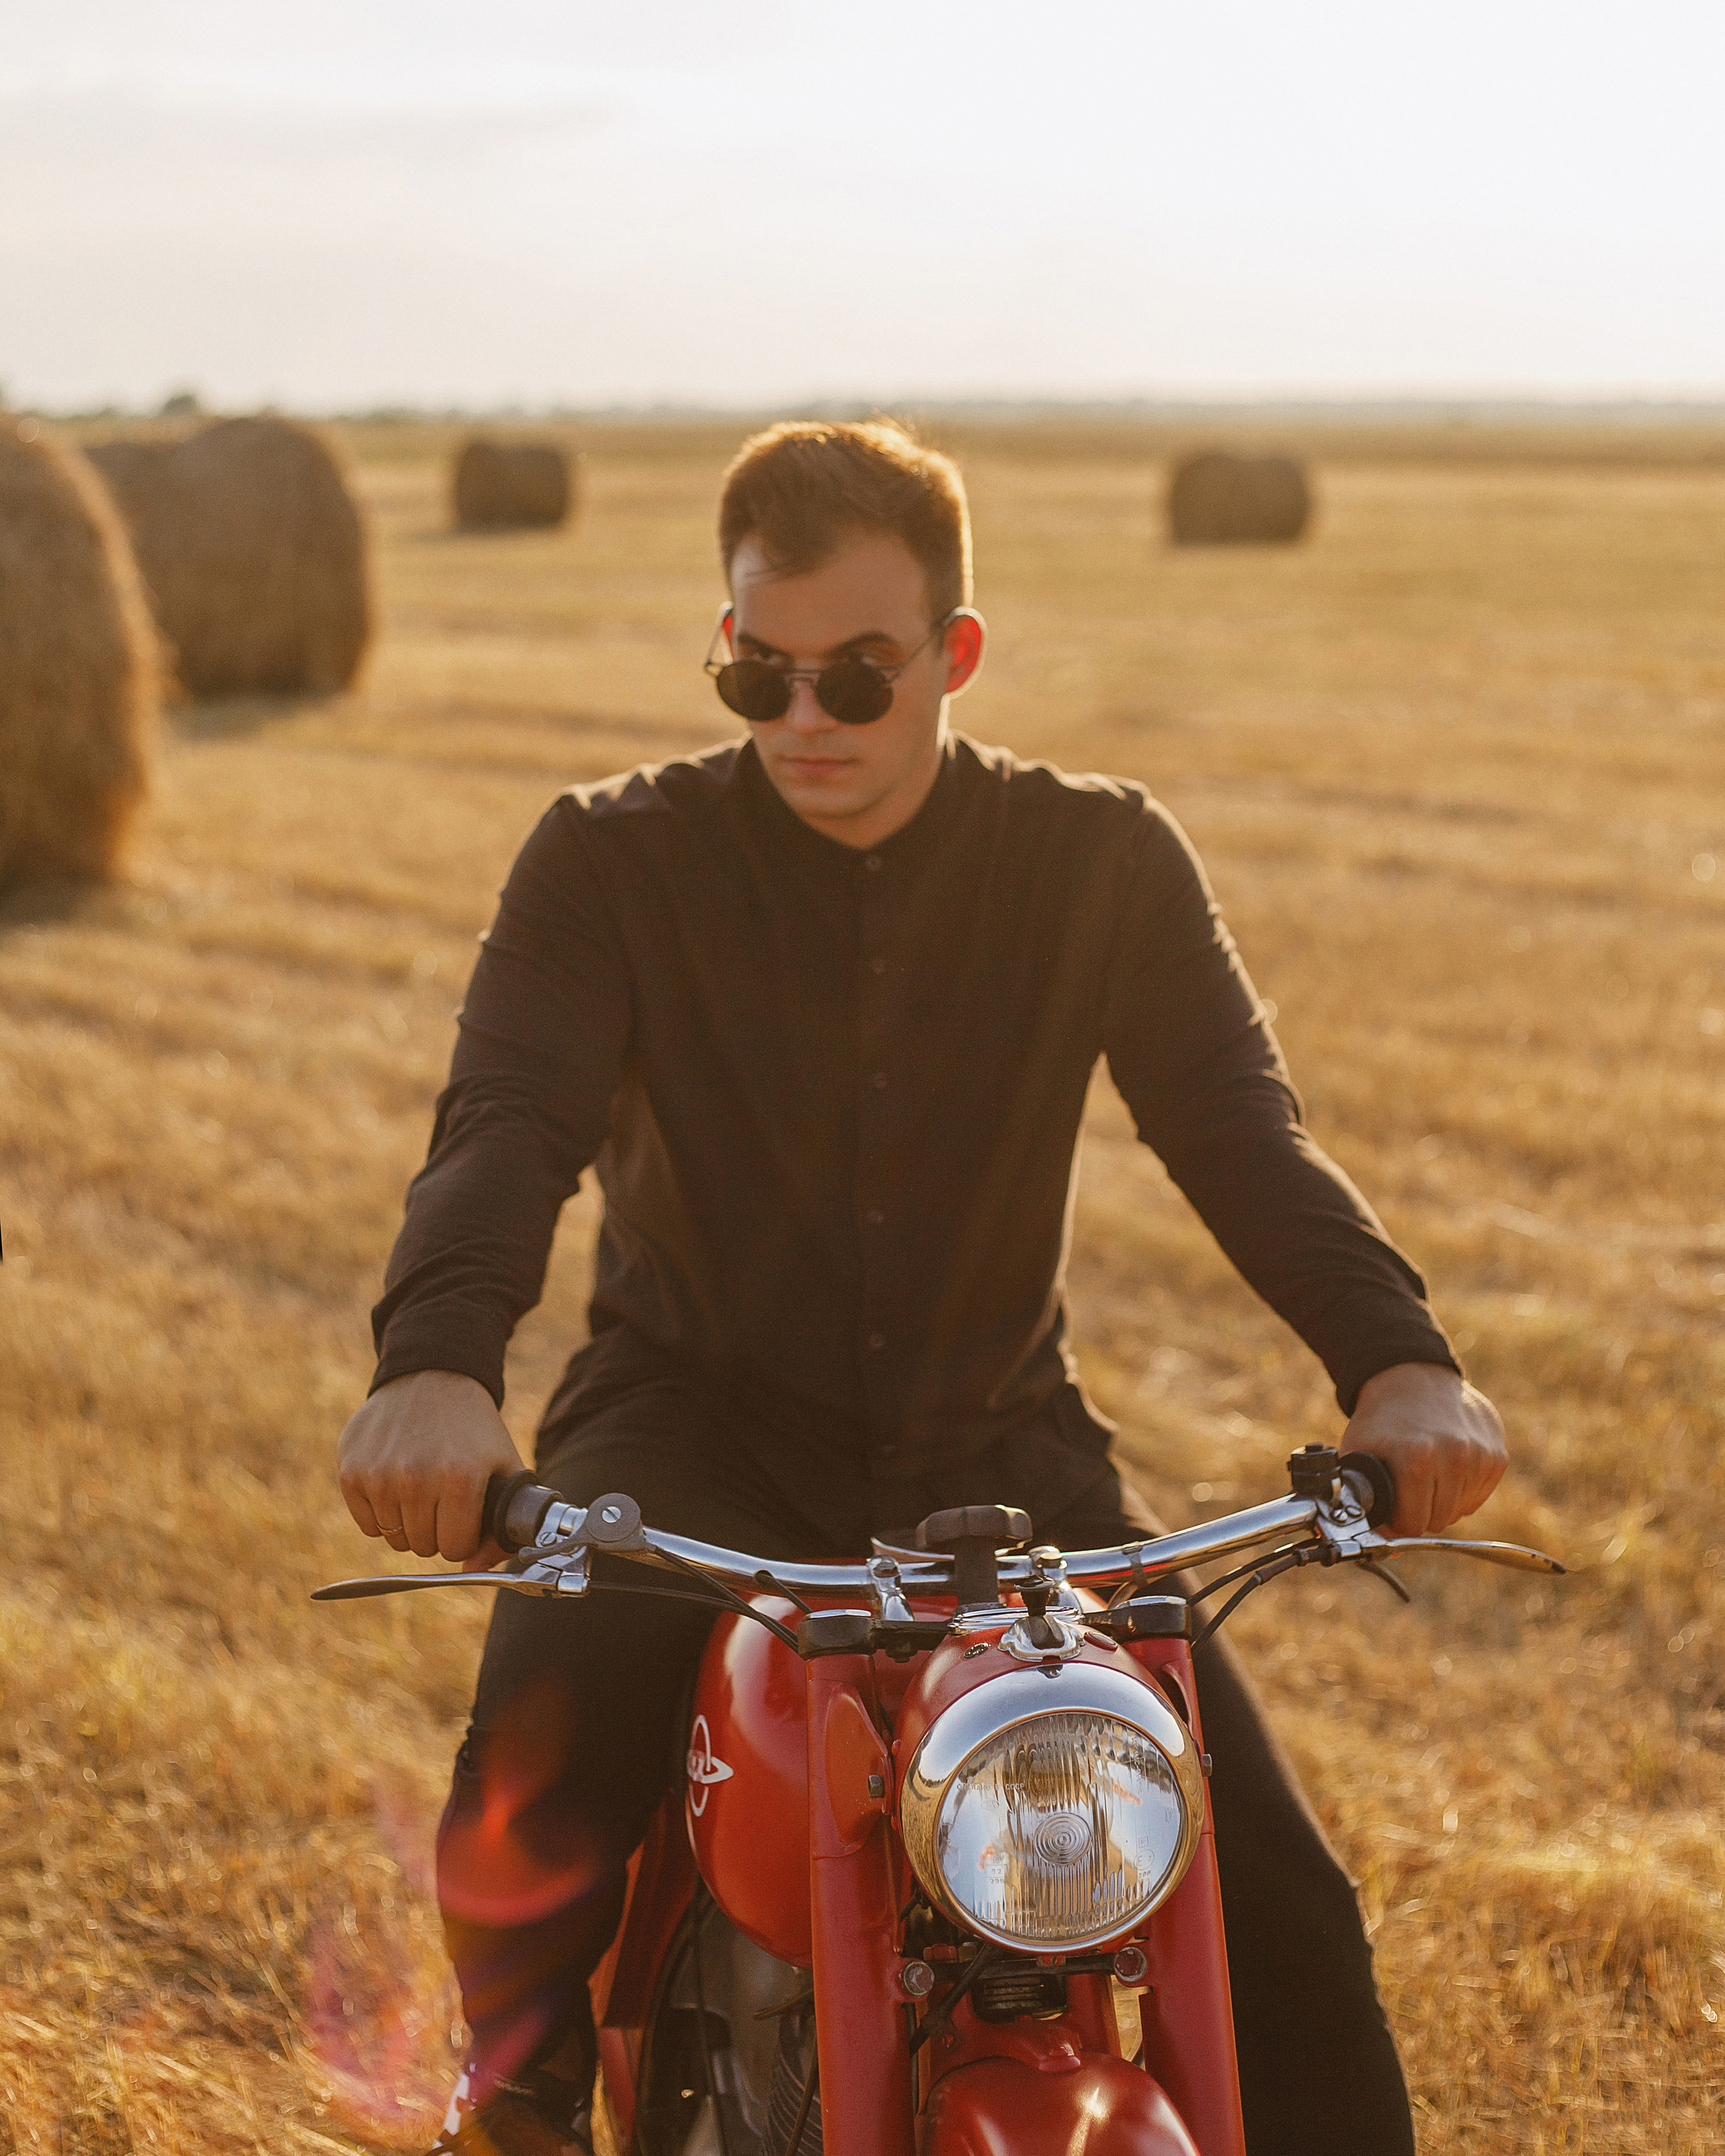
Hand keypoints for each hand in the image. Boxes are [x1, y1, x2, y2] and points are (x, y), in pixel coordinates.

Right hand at [337, 1368, 524, 1569]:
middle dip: (437, 1531)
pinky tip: (396, 1481)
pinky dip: (382, 1513)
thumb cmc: (473, 1430)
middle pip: (424, 1547)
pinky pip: (367, 1525)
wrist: (431, 1379)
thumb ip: (500, 1527)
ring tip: (421, 1486)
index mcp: (459, 1477)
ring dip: (409, 1522)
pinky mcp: (351, 1471)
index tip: (464, 1516)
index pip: (455, 1549)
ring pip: (394, 1539)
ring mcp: (379, 1475)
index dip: (463, 1536)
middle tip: (443, 1498)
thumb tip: (474, 1572)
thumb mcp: (504, 1467)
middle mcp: (416, 1477)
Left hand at [1342, 1361, 1506, 1536]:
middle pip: (1438, 1522)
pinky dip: (1461, 1490)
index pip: (1413, 1525)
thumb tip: (1385, 1553)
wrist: (1412, 1377)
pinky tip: (1446, 1465)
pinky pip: (1477, 1497)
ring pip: (1459, 1512)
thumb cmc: (1380, 1422)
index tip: (1390, 1506)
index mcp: (1416, 1457)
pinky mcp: (1498, 1455)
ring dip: (1441, 1501)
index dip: (1397, 1521)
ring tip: (1425, 1471)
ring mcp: (1481, 1455)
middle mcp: (1454, 1455)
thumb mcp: (1355, 1455)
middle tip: (1406, 1486)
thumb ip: (1360, 1503)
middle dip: (1419, 1511)